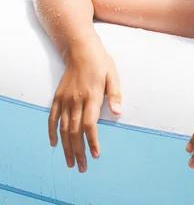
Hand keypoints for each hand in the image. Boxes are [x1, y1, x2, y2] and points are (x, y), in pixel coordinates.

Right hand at [49, 47, 121, 171]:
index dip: (92, 141)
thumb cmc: (101, 63)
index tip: (95, 155)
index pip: (90, 124)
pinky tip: (55, 144)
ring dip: (66, 147)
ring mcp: (65, 100)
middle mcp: (76, 100)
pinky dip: (52, 132)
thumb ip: (115, 94)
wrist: (81, 50)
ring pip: (63, 128)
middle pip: (75, 131)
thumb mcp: (113, 76)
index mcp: (91, 96)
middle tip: (81, 167)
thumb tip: (117, 112)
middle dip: (78, 151)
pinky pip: (52, 118)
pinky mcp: (57, 98)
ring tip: (69, 162)